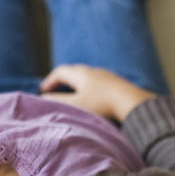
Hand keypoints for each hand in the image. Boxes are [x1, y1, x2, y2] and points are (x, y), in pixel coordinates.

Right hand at [40, 65, 155, 122]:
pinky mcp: (117, 83)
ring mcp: (106, 76)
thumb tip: (43, 99)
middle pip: (74, 72)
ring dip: (77, 84)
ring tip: (73, 95)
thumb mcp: (75, 104)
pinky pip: (99, 82)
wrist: (131, 102)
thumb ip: (58, 101)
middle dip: (63, 80)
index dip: (50, 80)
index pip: (60, 72)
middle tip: (56, 90)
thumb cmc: (101, 104)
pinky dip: (90, 88)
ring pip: (87, 76)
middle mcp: (93, 71)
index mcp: (80, 74)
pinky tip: (94, 99)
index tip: (44, 90)